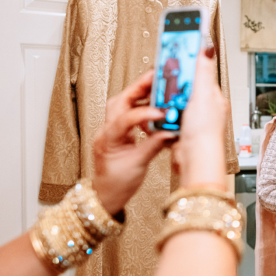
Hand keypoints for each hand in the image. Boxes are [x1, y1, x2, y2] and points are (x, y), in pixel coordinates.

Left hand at [92, 71, 175, 214]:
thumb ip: (155, 144)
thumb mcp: (139, 164)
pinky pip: (127, 115)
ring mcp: (110, 131)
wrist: (105, 196)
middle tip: (157, 78)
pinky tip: (152, 112)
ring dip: (139, 96)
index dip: (144, 113)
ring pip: (122, 104)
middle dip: (138, 88)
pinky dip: (140, 109)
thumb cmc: (116, 184)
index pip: (126, 118)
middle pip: (120, 100)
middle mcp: (106, 131)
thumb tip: (170, 130)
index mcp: (108, 138)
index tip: (162, 112)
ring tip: (157, 91)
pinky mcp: (117, 134)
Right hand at [173, 46, 228, 187]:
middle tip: (161, 80)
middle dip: (170, 84)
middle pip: (182, 86)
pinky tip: (158, 117)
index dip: (186, 61)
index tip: (174, 49)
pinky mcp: (179, 131)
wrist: (194, 161)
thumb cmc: (204, 133)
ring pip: (171, 102)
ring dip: (163, 102)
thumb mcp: (204, 95)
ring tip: (161, 103)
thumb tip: (208, 47)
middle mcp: (203, 107)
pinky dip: (160, 117)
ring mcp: (191, 120)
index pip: (198, 71)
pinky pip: (165, 118)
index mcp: (212, 96)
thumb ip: (203, 71)